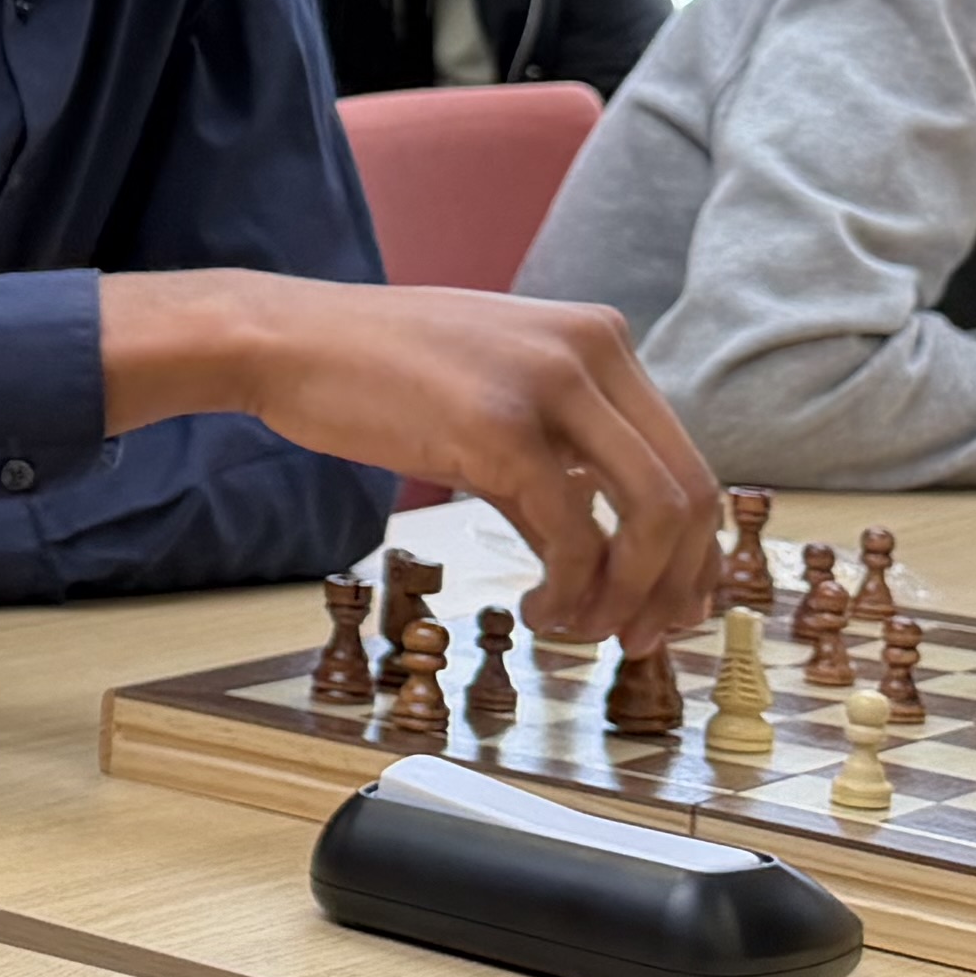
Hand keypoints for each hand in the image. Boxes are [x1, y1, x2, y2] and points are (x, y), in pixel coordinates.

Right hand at [107, 271, 717, 646]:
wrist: (284, 339)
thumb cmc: (373, 373)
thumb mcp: (492, 400)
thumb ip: (558, 459)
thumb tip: (603, 558)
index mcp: (599, 338)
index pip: (685, 457)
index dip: (691, 551)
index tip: (668, 605)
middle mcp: (591, 351)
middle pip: (689, 494)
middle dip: (677, 585)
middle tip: (643, 638)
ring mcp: (550, 385)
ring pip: (654, 517)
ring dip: (632, 595)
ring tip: (587, 631)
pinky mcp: (501, 430)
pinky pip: (576, 535)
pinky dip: (572, 593)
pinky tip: (539, 612)